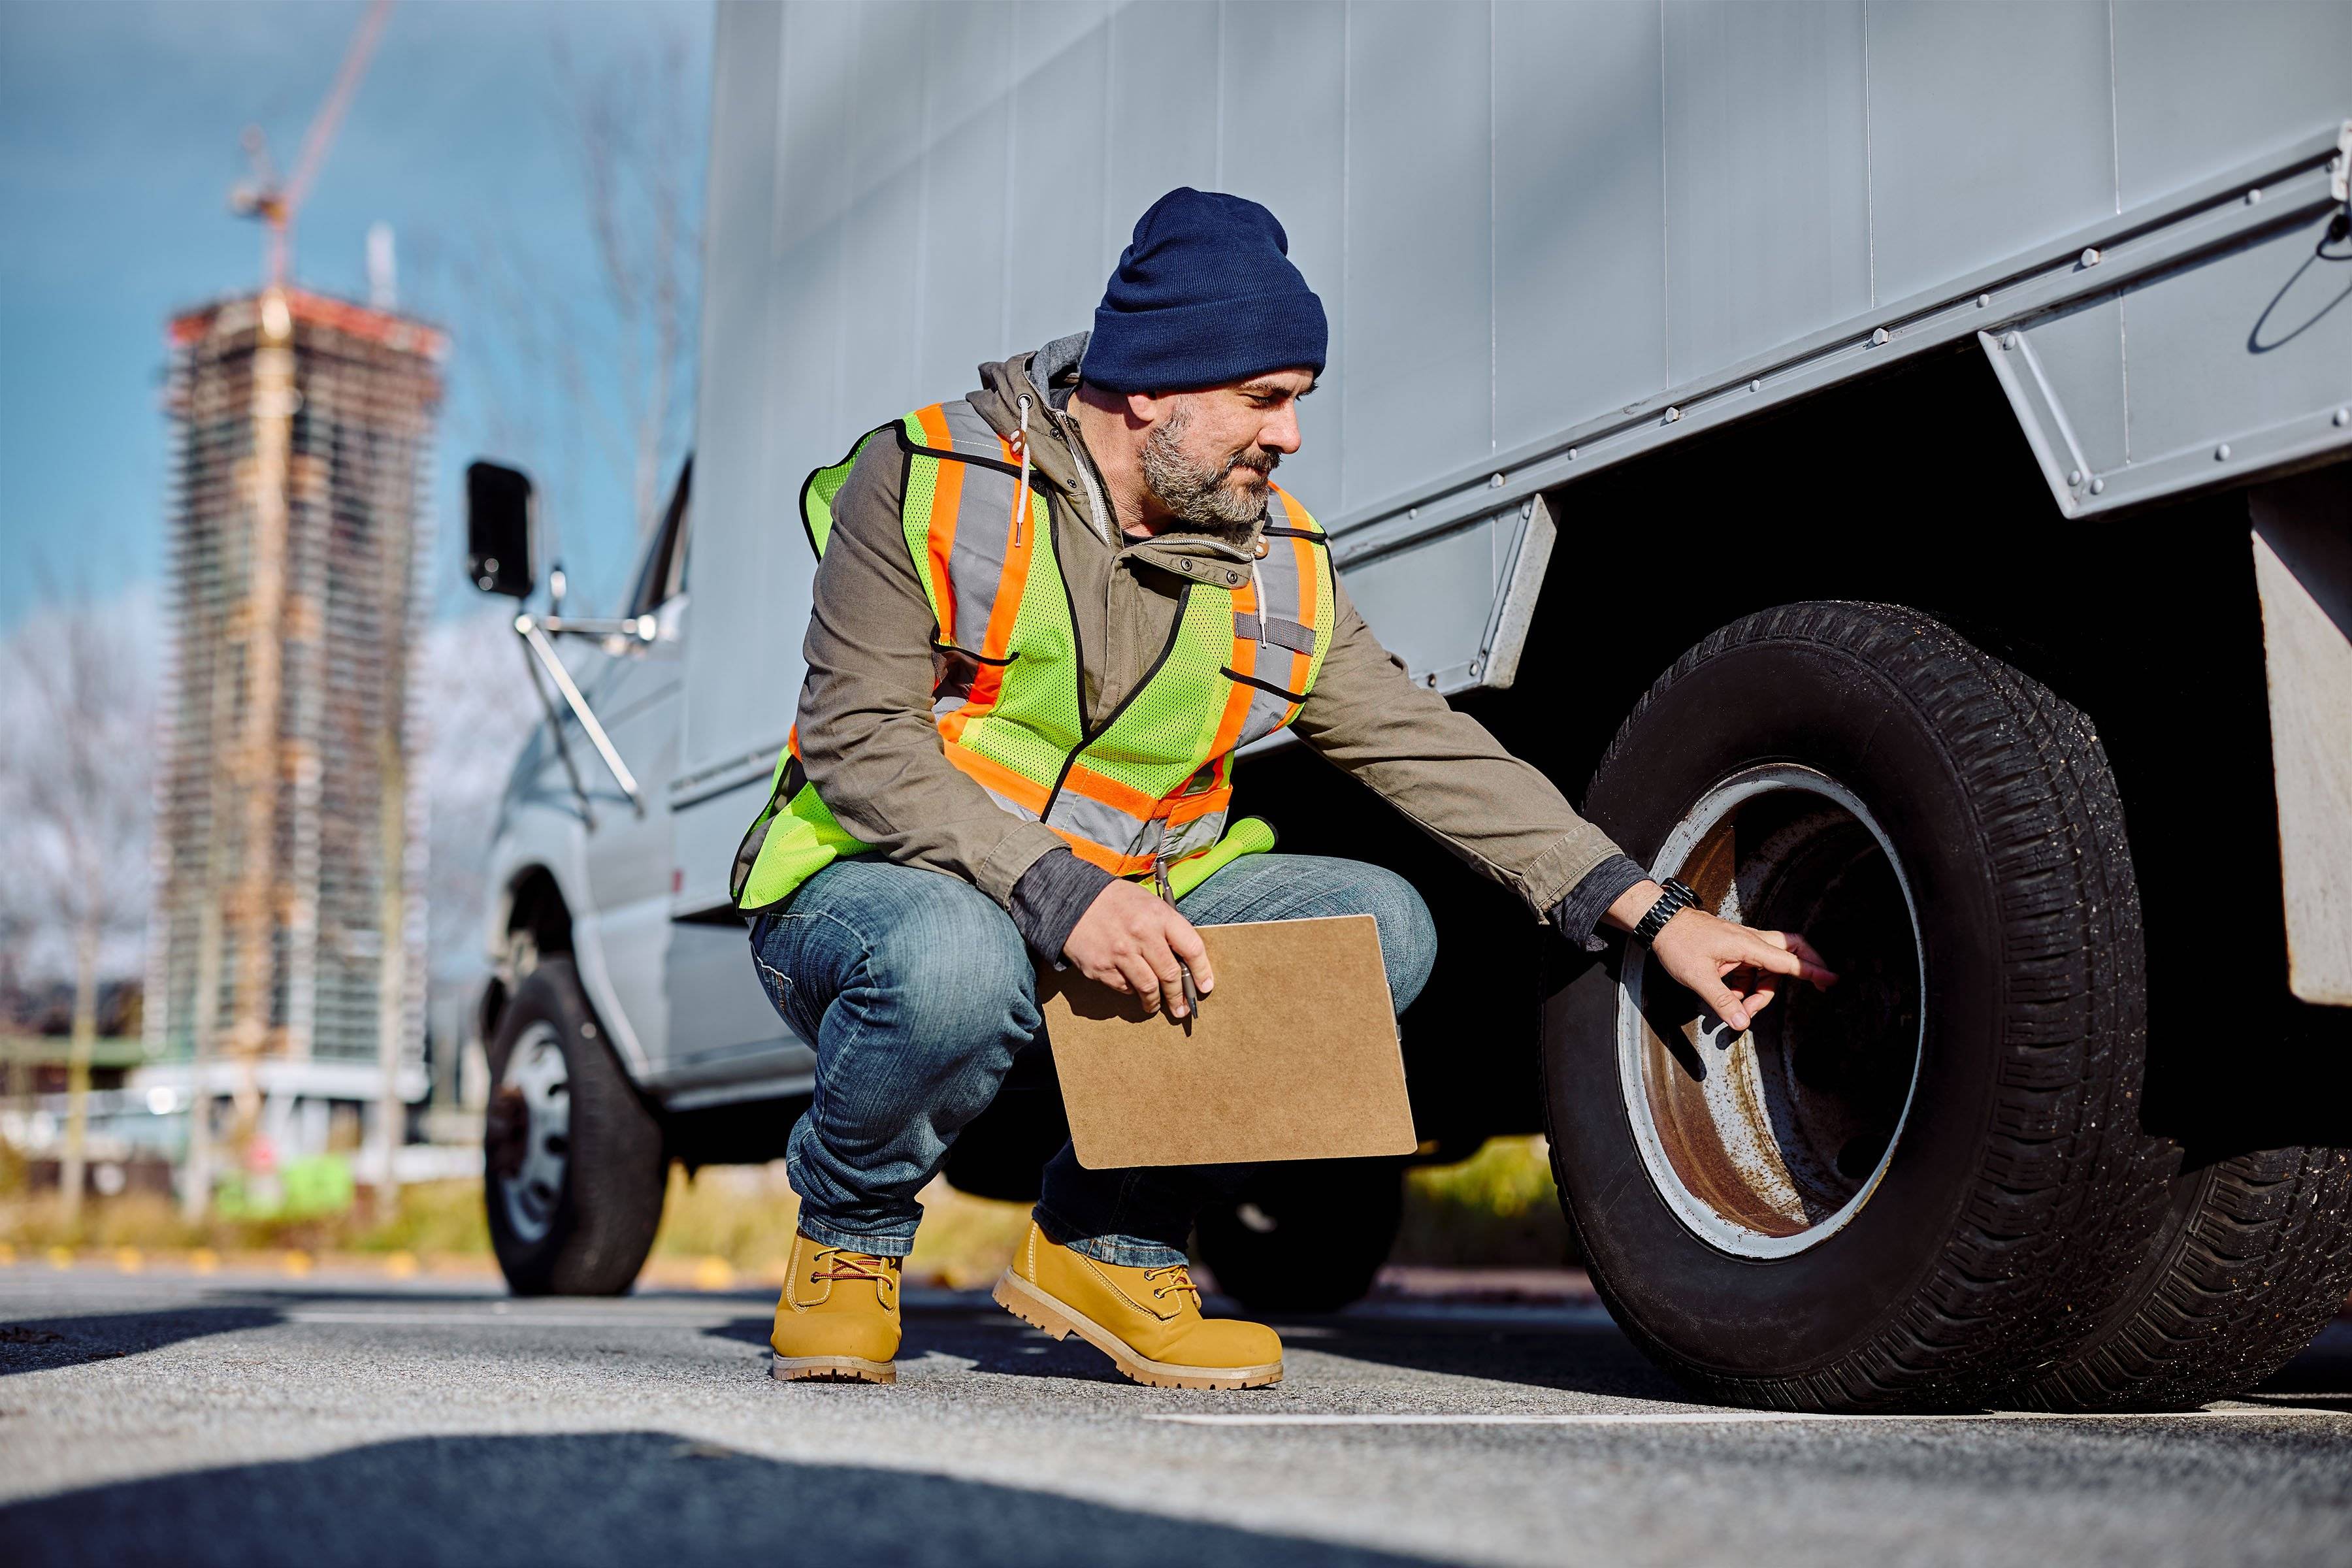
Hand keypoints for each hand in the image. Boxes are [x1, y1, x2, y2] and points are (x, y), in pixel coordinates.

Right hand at [1062, 878, 1215, 1018]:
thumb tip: (1186, 961)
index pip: (1192, 948)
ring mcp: (1120, 953)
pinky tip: (1131, 986)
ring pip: (1148, 988)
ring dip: (1156, 1001)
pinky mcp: (1101, 967)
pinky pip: (1124, 987)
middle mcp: (1141, 935)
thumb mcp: (1148, 903)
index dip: (1202, 971)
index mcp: (1158, 916)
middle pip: (1170, 975)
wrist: (1072, 899)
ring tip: (1156, 1005)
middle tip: (1182, 1007)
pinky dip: (1131, 990)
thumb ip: (1168, 929)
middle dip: (1179, 996)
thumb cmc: (1116, 901)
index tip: (1205, 986)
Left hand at [1606, 879, 1837, 1030]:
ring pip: (1769, 966)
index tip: (1832, 979)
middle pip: (1791, 949)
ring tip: (1742, 1009)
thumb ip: (1722, 1001)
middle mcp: (1750, 940)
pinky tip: (1731, 998)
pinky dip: (1748, 985)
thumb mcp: (1698, 977)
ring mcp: (1743, 943)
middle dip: (1806, 967)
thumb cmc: (1678, 943)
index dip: (1812, 972)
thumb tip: (1741, 1022)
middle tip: (1819, 983)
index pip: (1787, 961)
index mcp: (1747, 945)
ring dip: (1763, 990)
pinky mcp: (1735, 948)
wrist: (1661, 923)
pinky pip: (1752, 968)